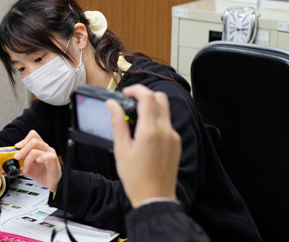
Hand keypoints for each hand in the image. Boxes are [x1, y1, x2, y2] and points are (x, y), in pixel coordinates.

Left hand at [13, 130, 60, 192]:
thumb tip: (7, 169)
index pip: (33, 135)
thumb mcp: (29, 169)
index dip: (24, 140)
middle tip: (17, 158)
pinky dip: (41, 158)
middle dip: (22, 149)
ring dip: (27, 159)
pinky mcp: (54, 161)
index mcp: (39, 147)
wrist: (52, 182)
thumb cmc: (43, 173)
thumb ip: (20, 166)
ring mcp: (50, 153)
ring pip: (37, 149)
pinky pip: (48, 156)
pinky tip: (37, 162)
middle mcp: (45, 148)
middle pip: (33, 140)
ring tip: (26, 169)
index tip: (16, 148)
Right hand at [107, 84, 180, 207]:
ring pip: (165, 110)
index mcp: (150, 131)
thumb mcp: (121, 149)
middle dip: (145, 95)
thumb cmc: (136, 178)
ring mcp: (173, 137)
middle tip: (130, 102)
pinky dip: (156, 120)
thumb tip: (112, 104)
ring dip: (151, 107)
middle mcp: (166, 131)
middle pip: (160, 98)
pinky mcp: (176, 144)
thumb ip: (118, 123)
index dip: (136, 90)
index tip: (126, 93)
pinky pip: (167, 124)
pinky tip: (144, 134)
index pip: (148, 97)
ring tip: (135, 120)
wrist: (155, 198)